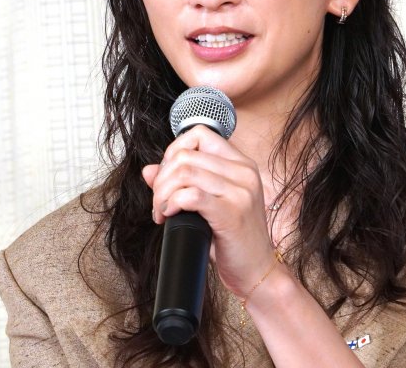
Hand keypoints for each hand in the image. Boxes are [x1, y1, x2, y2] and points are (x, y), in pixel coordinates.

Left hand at [142, 125, 276, 297]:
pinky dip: (171, 203)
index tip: (168, 177)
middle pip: (186, 154)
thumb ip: (182, 182)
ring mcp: (241, 191)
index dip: (174, 151)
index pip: (200, 134)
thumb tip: (149, 170)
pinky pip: (190, 195)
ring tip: (162, 211)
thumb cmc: (234, 239)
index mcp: (241, 164)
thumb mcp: (208, 204)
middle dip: (162, 178)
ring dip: (162, 193)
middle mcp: (244, 172)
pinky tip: (169, 216)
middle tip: (159, 202)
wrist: (257, 271)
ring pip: (184, 171)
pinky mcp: (232, 213)